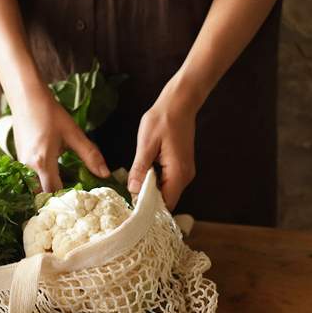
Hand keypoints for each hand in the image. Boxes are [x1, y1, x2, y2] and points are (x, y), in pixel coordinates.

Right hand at [12, 91, 110, 191]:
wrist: (26, 98)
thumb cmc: (50, 114)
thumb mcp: (74, 134)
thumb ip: (90, 155)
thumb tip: (105, 174)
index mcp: (42, 162)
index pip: (53, 191)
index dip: (66, 197)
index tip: (79, 197)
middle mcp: (28, 166)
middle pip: (42, 191)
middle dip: (56, 194)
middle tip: (73, 193)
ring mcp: (20, 163)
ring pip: (35, 184)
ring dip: (48, 185)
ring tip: (65, 182)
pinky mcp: (18, 158)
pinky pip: (30, 175)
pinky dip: (41, 176)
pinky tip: (53, 169)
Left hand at [127, 77, 199, 209]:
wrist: (179, 103)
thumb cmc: (163, 120)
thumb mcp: (146, 144)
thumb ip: (140, 169)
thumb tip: (133, 190)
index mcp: (178, 173)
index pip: (165, 203)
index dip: (148, 209)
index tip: (130, 209)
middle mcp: (185, 176)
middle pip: (166, 200)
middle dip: (147, 201)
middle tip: (126, 200)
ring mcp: (185, 171)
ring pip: (167, 191)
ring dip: (151, 191)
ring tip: (131, 188)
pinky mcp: (181, 166)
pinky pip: (168, 181)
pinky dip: (155, 182)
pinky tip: (142, 176)